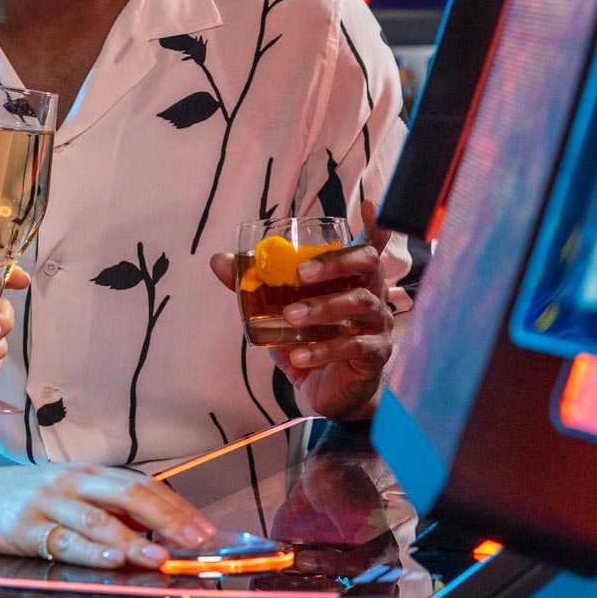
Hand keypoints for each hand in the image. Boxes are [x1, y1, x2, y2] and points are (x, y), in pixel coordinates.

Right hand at [0, 464, 217, 569]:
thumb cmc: (13, 502)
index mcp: (85, 474)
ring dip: (134, 539)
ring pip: (100, 519)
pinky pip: (63, 539)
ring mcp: (47, 502)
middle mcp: (71, 482)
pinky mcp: (23, 526)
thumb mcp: (61, 496)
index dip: (176, 507)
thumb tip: (151, 534)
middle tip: (197, 542)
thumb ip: (101, 510)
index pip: (141, 485)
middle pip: (130, 495)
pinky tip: (113, 558)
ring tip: (161, 557)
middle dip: (168, 519)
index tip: (205, 529)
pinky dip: (91, 549)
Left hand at [210, 200, 396, 419]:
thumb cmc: (309, 343)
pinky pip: (354, 346)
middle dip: (334, 263)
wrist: (326, 393)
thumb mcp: (277, 314)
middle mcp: (372, 295)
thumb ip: (254, 287)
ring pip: (360, 303)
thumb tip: (219, 260)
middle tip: (300, 274)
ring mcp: (377, 325)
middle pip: (367, 265)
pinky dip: (324, 349)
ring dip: (323, 308)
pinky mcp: (374, 355)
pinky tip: (299, 355)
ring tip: (290, 317)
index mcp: (351, 280)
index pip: (367, 247)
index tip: (370, 204)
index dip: (374, 226)